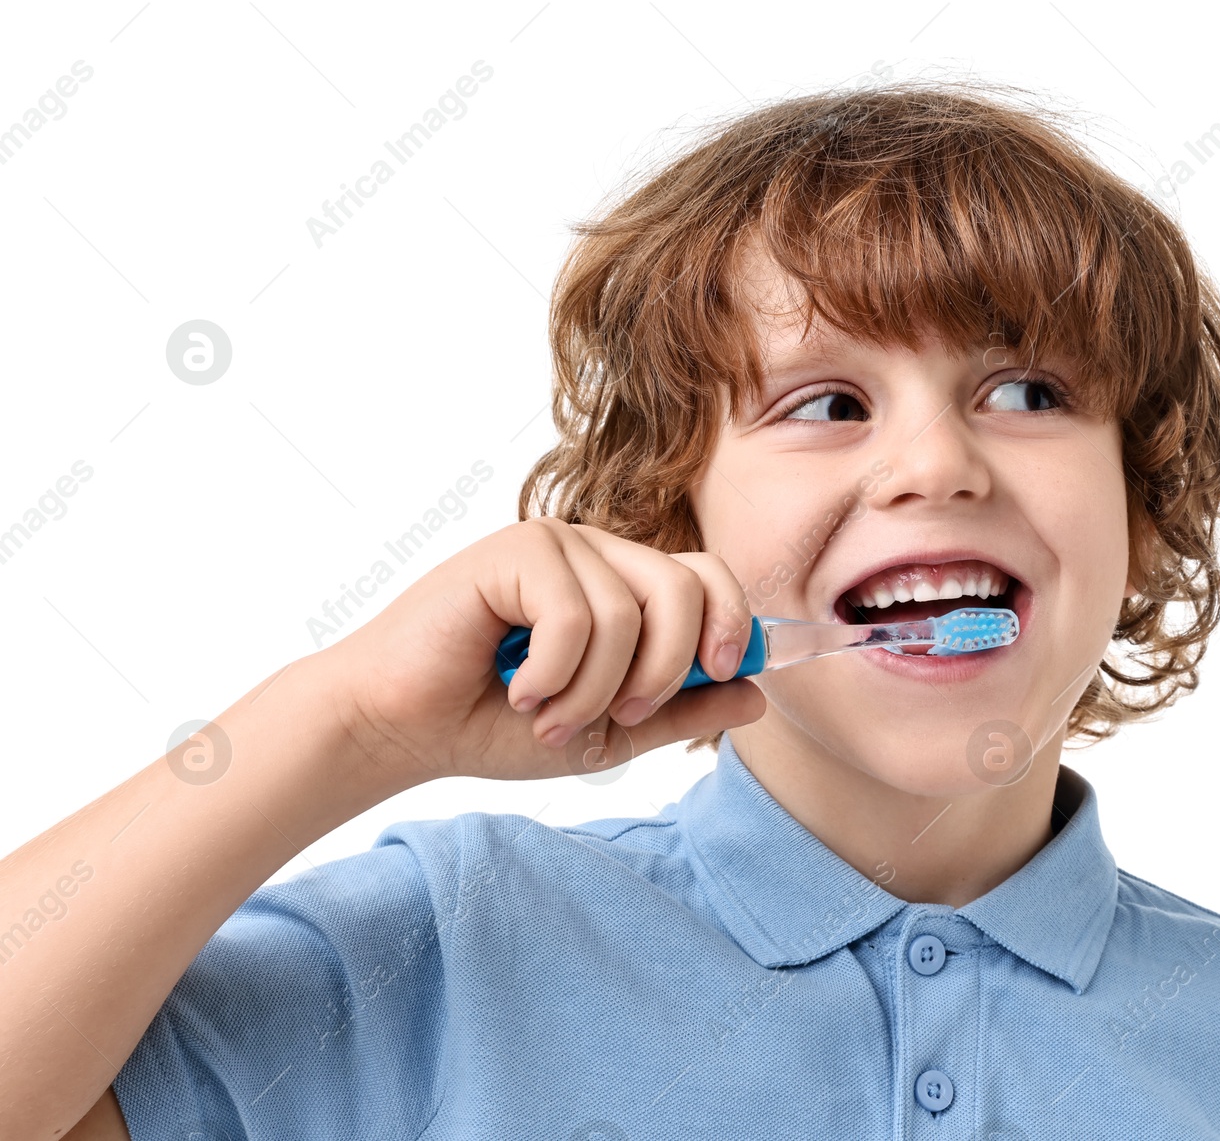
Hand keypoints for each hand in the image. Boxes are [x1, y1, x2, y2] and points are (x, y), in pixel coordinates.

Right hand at [313, 518, 764, 785]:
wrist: (404, 728)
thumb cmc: (494, 725)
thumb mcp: (609, 731)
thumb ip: (681, 711)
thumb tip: (759, 696)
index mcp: (623, 586)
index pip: (708, 576)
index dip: (733, 620)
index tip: (725, 671)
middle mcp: (596, 555)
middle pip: (686, 585)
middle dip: (668, 666)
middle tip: (622, 715)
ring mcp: (556, 545)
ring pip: (629, 612)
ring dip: (594, 689)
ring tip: (547, 715)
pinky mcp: (514, 549)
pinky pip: (575, 615)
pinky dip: (553, 673)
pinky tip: (516, 690)